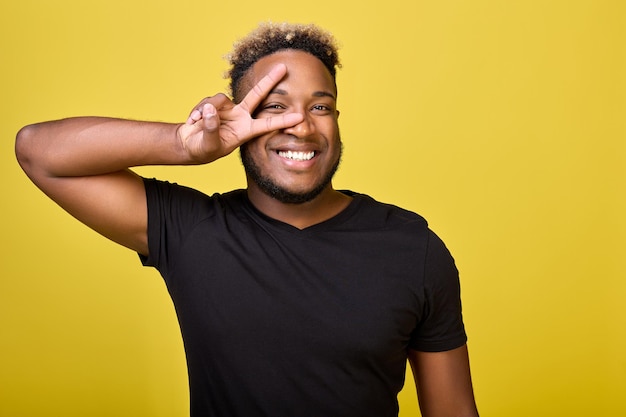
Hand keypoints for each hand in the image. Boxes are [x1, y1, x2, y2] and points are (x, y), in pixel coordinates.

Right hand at [178, 64, 302, 162]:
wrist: (190, 145)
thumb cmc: (203, 150)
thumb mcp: (208, 144)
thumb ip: (211, 128)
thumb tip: (211, 110)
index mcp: (245, 131)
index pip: (267, 124)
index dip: (283, 120)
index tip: (299, 116)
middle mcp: (240, 117)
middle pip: (257, 95)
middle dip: (269, 80)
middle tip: (283, 67)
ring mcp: (227, 110)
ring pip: (220, 99)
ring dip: (206, 110)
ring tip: (196, 124)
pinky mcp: (214, 105)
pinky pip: (207, 102)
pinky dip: (197, 111)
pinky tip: (193, 122)